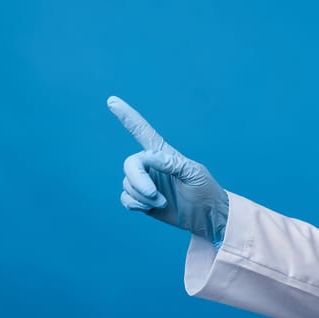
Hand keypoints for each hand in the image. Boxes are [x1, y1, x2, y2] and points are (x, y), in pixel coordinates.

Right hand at [107, 96, 228, 247]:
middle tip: (154, 194)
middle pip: (130, 164)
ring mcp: (145, 184)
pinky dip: (135, 204)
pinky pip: (126, 199)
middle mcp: (151, 167)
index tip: (112, 101)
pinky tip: (150, 207)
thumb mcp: (194, 173)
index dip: (128, 117)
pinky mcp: (142, 201)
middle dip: (138, 181)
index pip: (143, 132)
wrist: (206, 216)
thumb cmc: (205, 190)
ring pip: (127, 184)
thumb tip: (149, 157)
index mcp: (164, 155)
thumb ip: (172, 163)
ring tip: (163, 202)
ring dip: (143, 197)